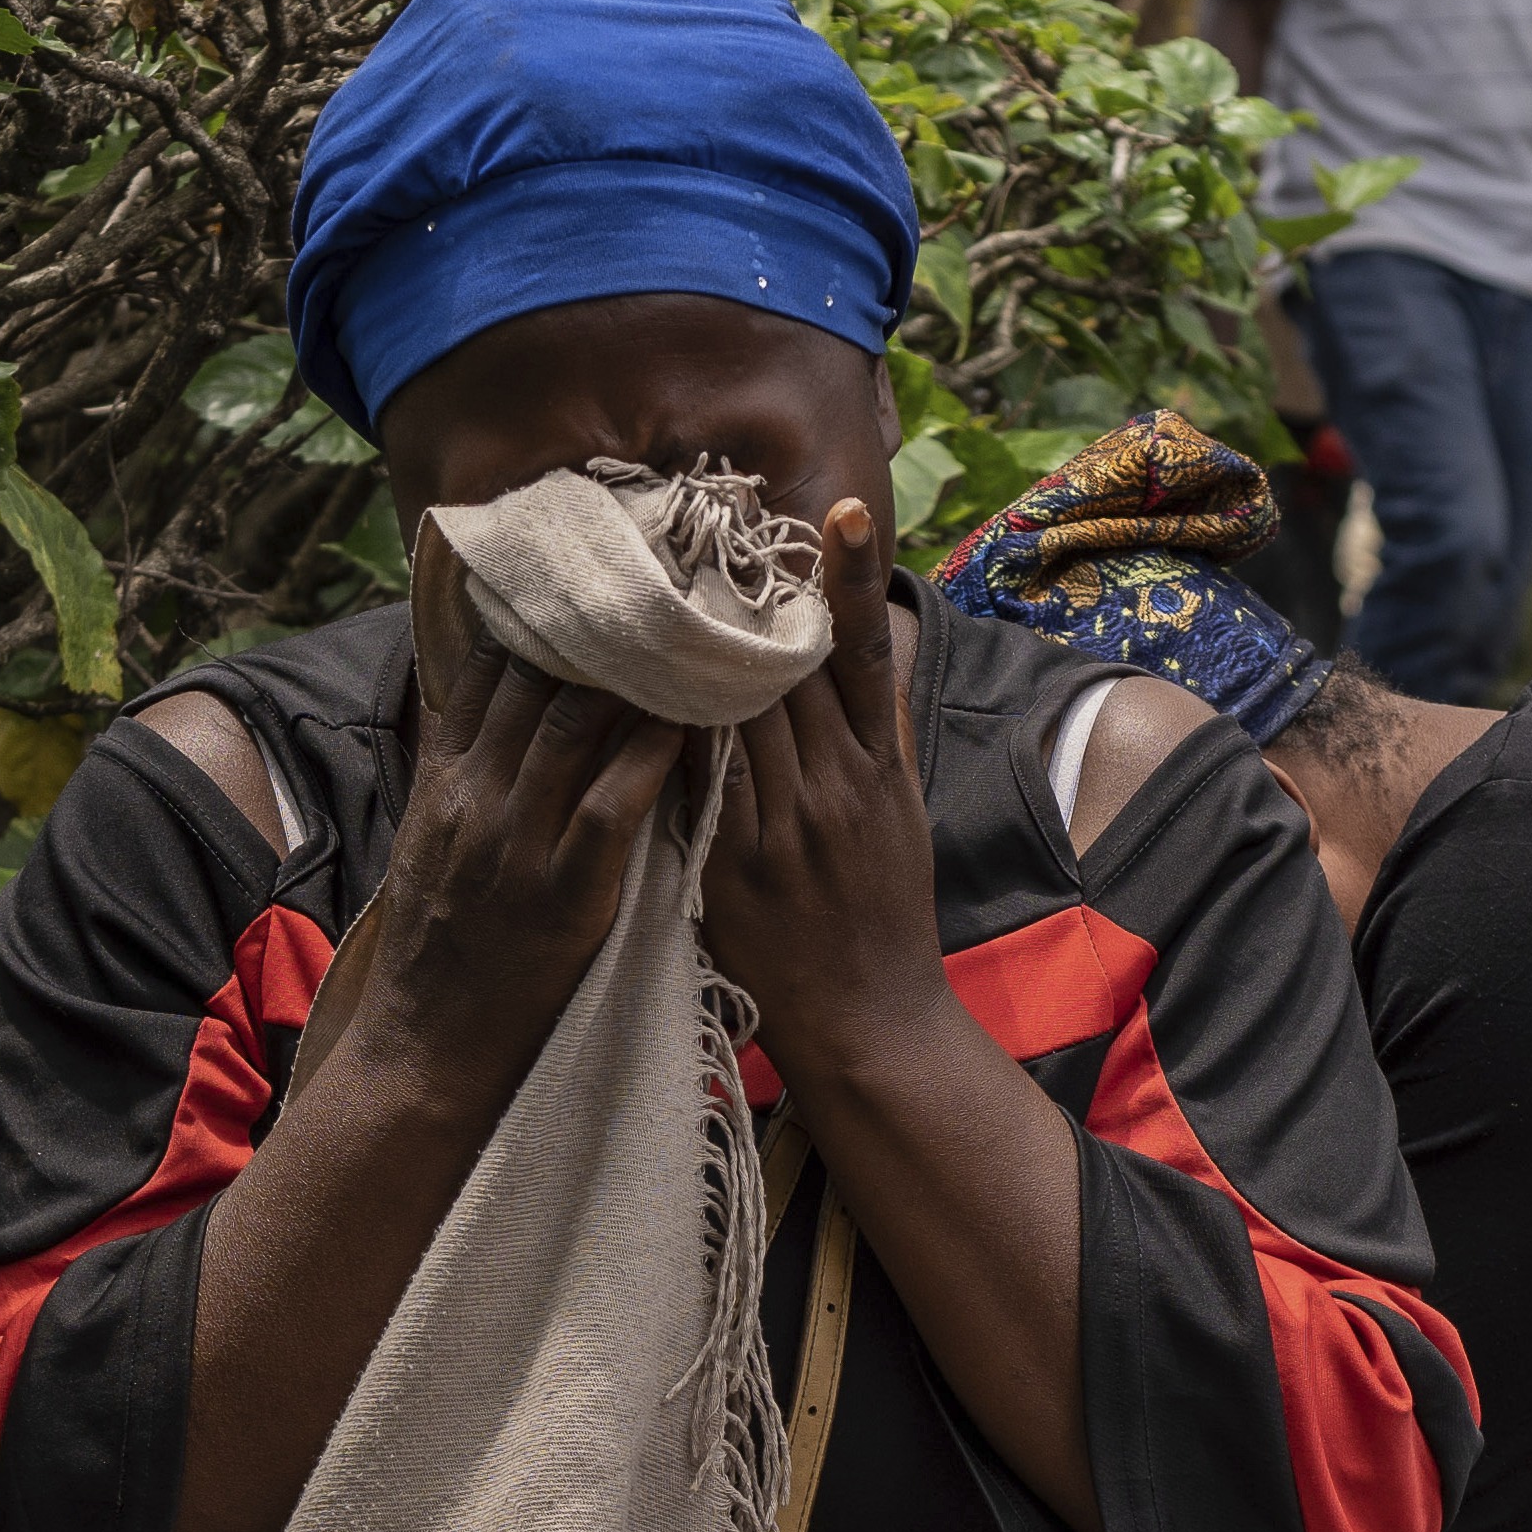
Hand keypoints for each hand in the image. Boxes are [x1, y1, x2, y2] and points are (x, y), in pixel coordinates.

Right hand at [340, 515, 694, 1123]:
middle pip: (536, 673)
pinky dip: (657, 753)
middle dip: (598, 612)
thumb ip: (461, 770)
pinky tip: (699, 715)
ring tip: (695, 614)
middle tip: (660, 556)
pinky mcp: (566, 890)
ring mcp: (519, 840)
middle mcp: (477, 794)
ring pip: (578, 722)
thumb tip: (479, 700)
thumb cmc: (446, 954)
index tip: (584, 548)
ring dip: (640, 666)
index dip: (535, 601)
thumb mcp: (433, 844)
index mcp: (447, 778)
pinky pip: (616, 802)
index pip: (487, 663)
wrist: (427, 1050)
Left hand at [697, 497, 938, 1081]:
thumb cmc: (883, 915)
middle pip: (785, 668)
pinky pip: (693, 779)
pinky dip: (664, 728)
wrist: (871, 1022)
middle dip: (744, 598)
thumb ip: (875, 739)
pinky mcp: (734, 864)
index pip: (861, 654)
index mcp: (879, 770)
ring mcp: (783, 825)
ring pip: (732, 712)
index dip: (849, 579)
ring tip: (651, 579)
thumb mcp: (901, 818)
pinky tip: (630, 682)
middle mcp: (835, 787)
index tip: (835, 509)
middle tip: (700, 521)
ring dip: (690, 650)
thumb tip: (861, 662)